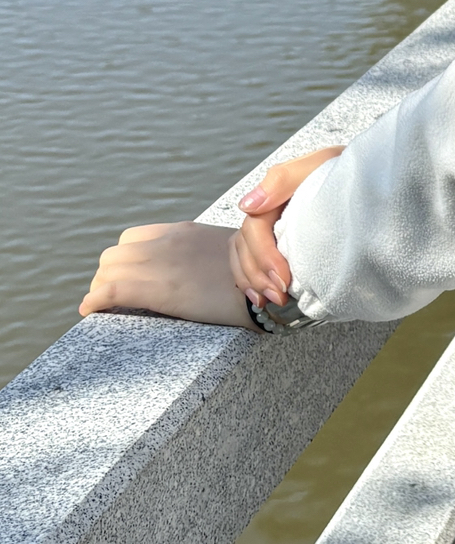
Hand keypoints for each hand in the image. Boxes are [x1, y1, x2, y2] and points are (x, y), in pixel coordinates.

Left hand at [80, 222, 252, 326]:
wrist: (274, 280)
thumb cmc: (262, 271)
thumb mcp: (229, 250)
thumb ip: (207, 253)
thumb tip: (206, 269)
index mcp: (182, 232)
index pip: (133, 238)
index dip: (125, 260)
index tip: (128, 277)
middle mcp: (166, 243)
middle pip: (115, 255)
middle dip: (108, 276)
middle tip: (114, 298)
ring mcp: (161, 264)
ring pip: (107, 271)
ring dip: (101, 288)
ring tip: (107, 307)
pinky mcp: (160, 289)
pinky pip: (111, 290)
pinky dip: (94, 301)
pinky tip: (90, 311)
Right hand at [230, 146, 343, 306]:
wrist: (374, 177)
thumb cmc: (349, 169)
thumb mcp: (321, 163)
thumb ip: (283, 179)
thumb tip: (248, 205)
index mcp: (275, 192)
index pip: (254, 226)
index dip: (264, 255)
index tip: (284, 278)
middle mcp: (268, 210)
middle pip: (245, 245)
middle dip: (258, 274)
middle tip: (280, 295)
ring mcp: (273, 227)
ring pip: (243, 256)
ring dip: (253, 281)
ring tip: (272, 300)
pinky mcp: (282, 242)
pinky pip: (252, 262)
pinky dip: (252, 281)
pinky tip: (261, 297)